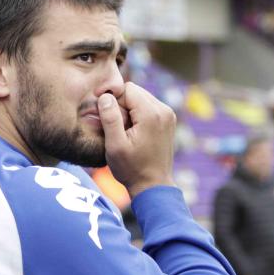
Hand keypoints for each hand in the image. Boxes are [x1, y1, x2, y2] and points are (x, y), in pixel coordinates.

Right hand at [98, 82, 175, 197]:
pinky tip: (134, 132)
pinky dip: (138, 114)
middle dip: (122, 104)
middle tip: (117, 127)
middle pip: (135, 91)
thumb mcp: (115, 145)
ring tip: (126, 131)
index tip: (107, 117)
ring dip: (129, 109)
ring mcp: (168, 114)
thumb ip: (110, 118)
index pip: (127, 89)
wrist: (153, 185)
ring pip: (141, 97)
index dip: (113, 100)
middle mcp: (163, 110)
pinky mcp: (168, 120)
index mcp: (151, 114)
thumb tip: (105, 96)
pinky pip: (148, 106)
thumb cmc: (131, 168)